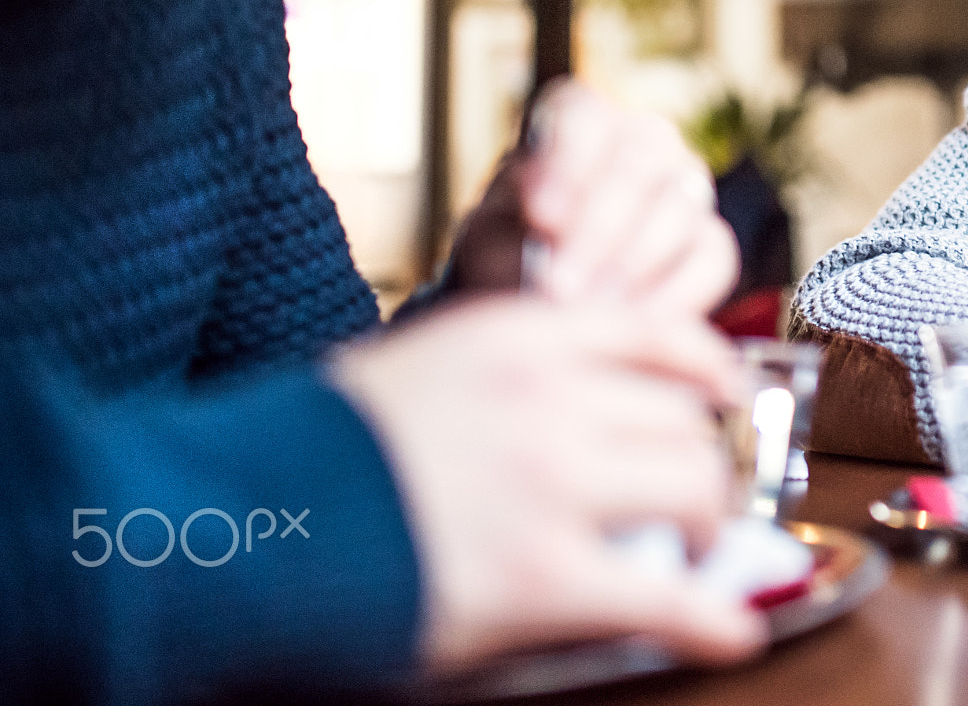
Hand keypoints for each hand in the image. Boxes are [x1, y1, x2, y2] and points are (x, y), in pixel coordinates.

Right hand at [329, 297, 764, 672]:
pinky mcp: (542, 576)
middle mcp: (550, 396)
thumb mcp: (422, 362)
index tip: (721, 394)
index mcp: (520, 335)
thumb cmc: (315, 447)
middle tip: (686, 495)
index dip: (705, 370)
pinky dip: (710, 619)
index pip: (660, 334)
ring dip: (704, 524)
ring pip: (693, 485)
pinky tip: (731, 633)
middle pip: (684, 417)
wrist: (236, 520)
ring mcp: (550, 483)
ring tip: (686, 552)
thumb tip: (582, 393)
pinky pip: (665, 597)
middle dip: (697, 457)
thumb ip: (509, 365)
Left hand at [449, 79, 738, 313]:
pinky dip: (677, 293)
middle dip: (597, 229)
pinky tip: (637, 324)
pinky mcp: (712, 241)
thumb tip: (549, 236)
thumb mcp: (490, 235)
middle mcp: (644, 140)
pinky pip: (711, 259)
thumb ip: (509, 229)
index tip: (540, 218)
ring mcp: (686, 187)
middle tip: (557, 284)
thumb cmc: (510, 249)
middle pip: (634, 165)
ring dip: (633, 262)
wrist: (539, 294)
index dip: (565, 163)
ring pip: (677, 208)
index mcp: (581, 119)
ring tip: (591, 308)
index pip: (582, 117)